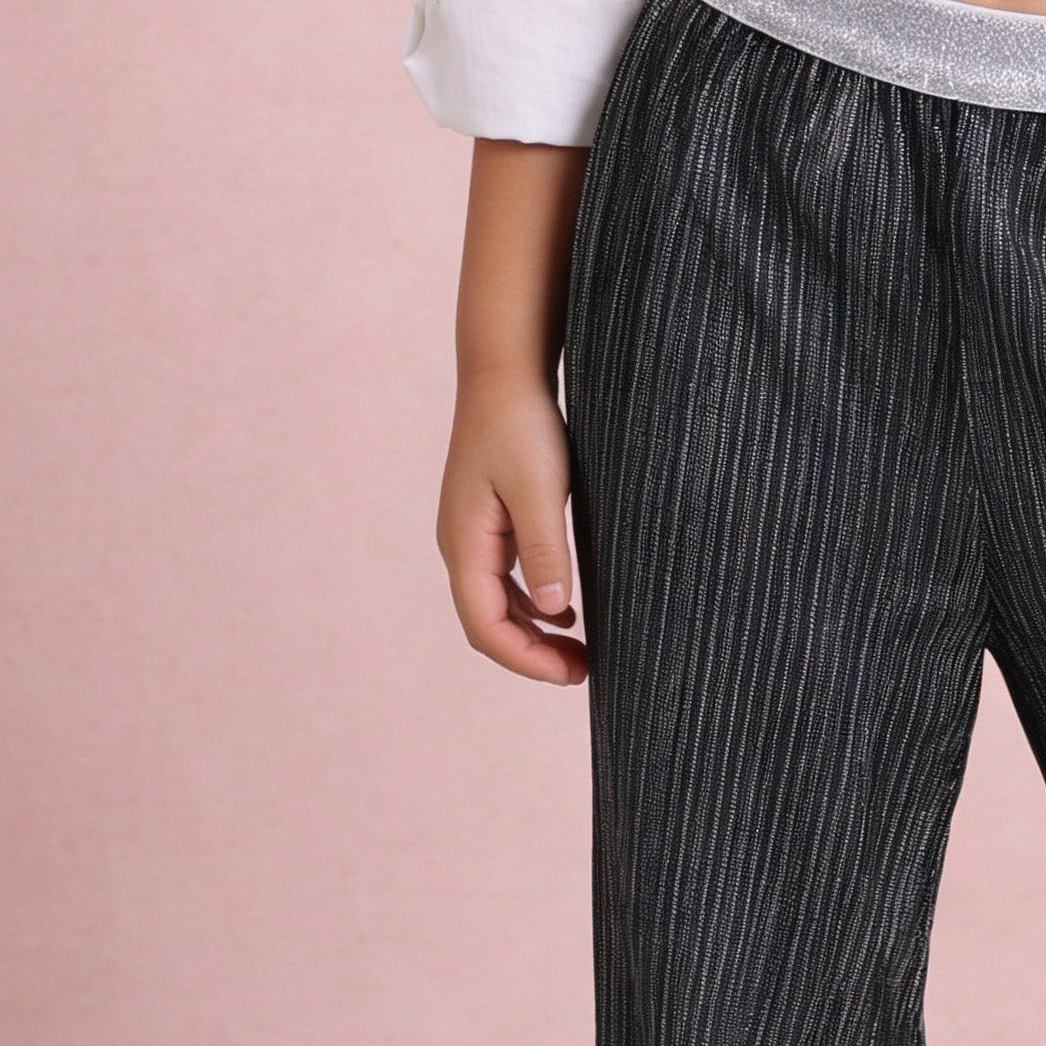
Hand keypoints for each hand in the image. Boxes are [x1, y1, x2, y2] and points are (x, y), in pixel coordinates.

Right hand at [438, 369, 587, 682]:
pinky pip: (504, 578)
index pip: (486, 626)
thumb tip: (552, 612)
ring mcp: (473, 533)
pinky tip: (565, 608)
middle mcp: (461, 544)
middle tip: (584, 671)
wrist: (504, 371)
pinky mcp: (489, 519)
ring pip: (496, 603)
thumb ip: (544, 551)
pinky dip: (532, 602)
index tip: (572, 674)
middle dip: (532, 655)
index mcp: (466, 543)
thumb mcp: (539, 489)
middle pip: (488, 622)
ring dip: (533, 631)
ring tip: (579, 649)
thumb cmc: (521, 424)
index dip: (526, 660)